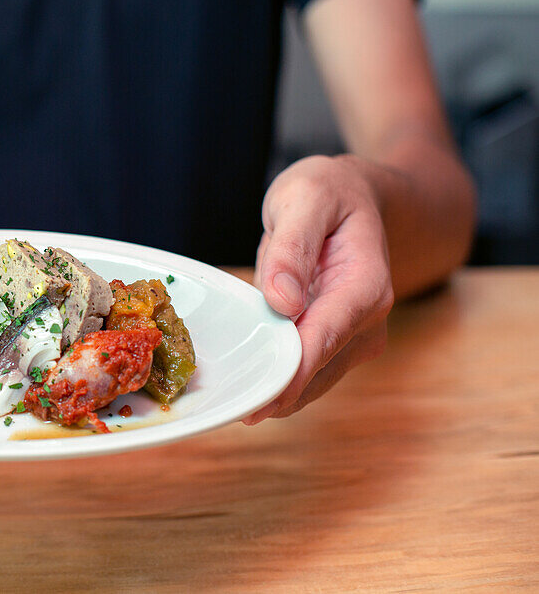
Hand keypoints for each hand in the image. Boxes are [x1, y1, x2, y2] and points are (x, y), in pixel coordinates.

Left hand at [244, 155, 393, 423]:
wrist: (354, 198)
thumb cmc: (329, 193)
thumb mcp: (305, 198)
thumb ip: (293, 247)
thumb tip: (283, 300)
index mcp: (366, 285)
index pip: (327, 337)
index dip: (294, 370)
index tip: (262, 397)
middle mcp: (368, 319)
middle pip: (320, 368)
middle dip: (279, 391)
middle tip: (235, 410)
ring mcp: (356, 336)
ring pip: (314, 380)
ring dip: (278, 394)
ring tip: (234, 404)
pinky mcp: (337, 343)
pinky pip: (307, 372)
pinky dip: (280, 381)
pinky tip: (249, 387)